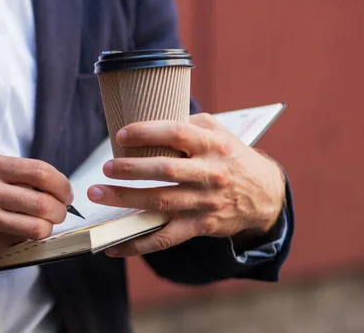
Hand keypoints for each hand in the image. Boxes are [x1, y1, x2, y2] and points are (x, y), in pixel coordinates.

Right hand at [0, 154, 72, 263]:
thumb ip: (14, 175)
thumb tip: (53, 188)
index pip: (41, 171)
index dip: (62, 184)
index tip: (65, 192)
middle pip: (44, 201)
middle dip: (60, 210)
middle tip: (59, 212)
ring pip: (37, 226)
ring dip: (48, 228)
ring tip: (43, 225)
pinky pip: (18, 240)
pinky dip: (26, 237)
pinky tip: (19, 232)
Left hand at [87, 113, 285, 256]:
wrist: (265, 195)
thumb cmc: (233, 158)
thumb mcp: (220, 133)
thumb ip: (190, 123)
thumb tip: (151, 119)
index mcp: (212, 145)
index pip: (176, 133)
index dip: (146, 133)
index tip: (121, 135)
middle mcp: (209, 173)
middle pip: (164, 170)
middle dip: (131, 169)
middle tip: (106, 168)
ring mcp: (204, 202)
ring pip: (160, 203)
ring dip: (126, 199)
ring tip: (98, 194)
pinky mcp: (200, 226)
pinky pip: (165, 238)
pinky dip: (138, 244)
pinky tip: (113, 245)